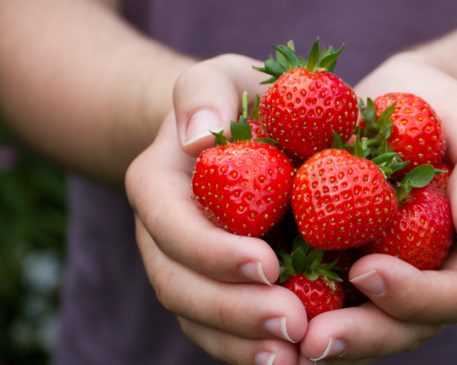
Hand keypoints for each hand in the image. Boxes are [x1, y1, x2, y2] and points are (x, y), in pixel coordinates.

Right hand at [125, 55, 308, 364]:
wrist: (242, 134)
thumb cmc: (236, 102)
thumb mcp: (220, 78)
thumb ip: (202, 93)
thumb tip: (194, 139)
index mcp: (159, 188)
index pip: (172, 227)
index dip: (212, 252)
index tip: (266, 265)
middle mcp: (165, 239)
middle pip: (182, 286)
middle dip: (233, 311)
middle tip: (291, 324)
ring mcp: (191, 269)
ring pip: (201, 320)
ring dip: (244, 343)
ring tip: (294, 356)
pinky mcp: (221, 289)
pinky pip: (229, 330)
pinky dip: (255, 347)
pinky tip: (297, 357)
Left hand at [297, 55, 456, 362]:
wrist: (394, 105)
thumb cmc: (442, 111)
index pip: (453, 296)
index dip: (413, 296)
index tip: (367, 271)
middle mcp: (428, 281)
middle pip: (402, 328)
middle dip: (360, 337)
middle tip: (313, 340)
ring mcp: (384, 279)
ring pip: (359, 325)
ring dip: (322, 337)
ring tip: (280, 337)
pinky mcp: (343, 266)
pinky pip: (322, 296)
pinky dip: (294, 305)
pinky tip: (256, 303)